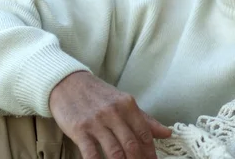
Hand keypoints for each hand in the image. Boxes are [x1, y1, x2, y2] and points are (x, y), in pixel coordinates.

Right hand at [49, 71, 171, 158]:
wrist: (68, 83)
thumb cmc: (98, 95)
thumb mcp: (123, 102)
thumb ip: (145, 119)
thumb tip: (167, 133)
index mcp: (128, 105)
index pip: (144, 134)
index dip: (151, 152)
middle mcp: (114, 112)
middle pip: (131, 145)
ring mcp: (96, 122)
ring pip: (114, 152)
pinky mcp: (80, 130)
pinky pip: (91, 153)